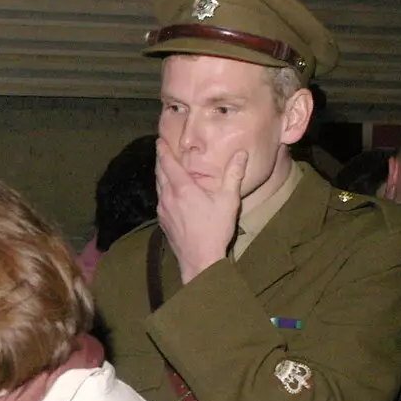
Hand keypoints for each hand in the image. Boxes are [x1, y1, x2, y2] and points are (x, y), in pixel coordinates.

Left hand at [156, 139, 247, 283]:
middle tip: (160, 149)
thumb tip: (241, 154)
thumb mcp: (229, 201)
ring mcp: (163, 211)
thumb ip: (234, 175)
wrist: (200, 260)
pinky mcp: (163, 221)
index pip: (168, 164)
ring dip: (160, 175)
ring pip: (158, 187)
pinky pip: (160, 200)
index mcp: (182, 189)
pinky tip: (168, 192)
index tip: (160, 140)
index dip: (163, 151)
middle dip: (160, 159)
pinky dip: (162, 189)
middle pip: (159, 173)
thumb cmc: (215, 230)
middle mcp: (168, 198)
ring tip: (163, 167)